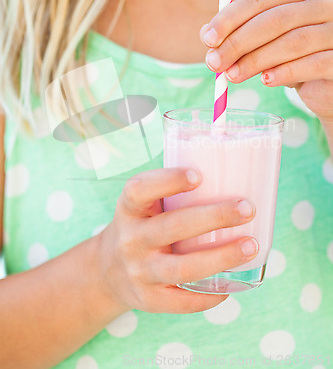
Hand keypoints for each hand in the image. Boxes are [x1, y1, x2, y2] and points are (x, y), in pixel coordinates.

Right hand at [96, 168, 256, 313]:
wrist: (108, 272)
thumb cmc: (140, 228)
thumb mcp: (141, 206)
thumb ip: (170, 193)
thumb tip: (228, 175)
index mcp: (129, 209)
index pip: (140, 190)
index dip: (168, 181)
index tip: (198, 176)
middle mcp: (131, 239)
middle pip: (173, 227)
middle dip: (214, 217)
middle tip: (247, 208)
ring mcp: (139, 272)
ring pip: (183, 268)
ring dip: (221, 257)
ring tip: (250, 246)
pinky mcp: (149, 300)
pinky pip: (183, 302)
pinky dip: (210, 295)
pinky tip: (232, 284)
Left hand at [200, 0, 332, 121]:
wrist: (329, 81)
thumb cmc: (294, 55)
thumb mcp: (266, 40)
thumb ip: (239, 32)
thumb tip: (206, 33)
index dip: (230, 19)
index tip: (207, 39)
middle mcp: (326, 3)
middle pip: (274, 20)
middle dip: (238, 43)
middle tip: (214, 63)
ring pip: (293, 42)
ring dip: (256, 61)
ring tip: (232, 76)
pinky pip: (313, 64)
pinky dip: (285, 73)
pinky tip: (266, 81)